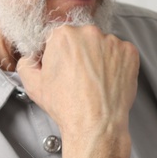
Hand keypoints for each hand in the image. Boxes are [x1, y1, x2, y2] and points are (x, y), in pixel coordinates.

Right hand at [17, 24, 137, 141]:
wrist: (96, 124)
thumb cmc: (67, 106)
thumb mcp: (33, 84)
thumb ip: (26, 63)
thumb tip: (31, 57)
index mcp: (63, 35)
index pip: (59, 37)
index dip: (60, 54)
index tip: (64, 67)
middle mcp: (89, 33)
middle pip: (82, 38)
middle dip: (80, 54)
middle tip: (79, 76)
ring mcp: (112, 41)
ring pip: (103, 45)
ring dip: (100, 58)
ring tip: (95, 81)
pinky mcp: (130, 52)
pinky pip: (122, 53)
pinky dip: (117, 64)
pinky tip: (108, 80)